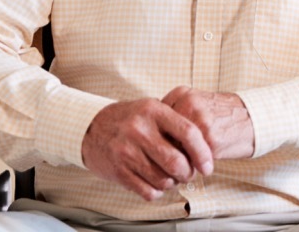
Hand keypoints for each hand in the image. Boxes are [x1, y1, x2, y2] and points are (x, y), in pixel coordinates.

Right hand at [81, 98, 212, 201]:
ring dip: (172, 183)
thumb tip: (204, 146)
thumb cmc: (129, 119)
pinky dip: (157, 191)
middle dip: (188, 173)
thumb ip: (175, 122)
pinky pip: (147, 191)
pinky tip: (156, 183)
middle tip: (188, 173)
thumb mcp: (151, 108)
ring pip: (163, 179)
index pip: (188, 133)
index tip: (208, 165)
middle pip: (176, 162)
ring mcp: (127, 151)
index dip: (202, 152)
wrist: (90, 128)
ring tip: (171, 177)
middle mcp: (140, 130)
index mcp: (154, 111)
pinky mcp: (118, 170)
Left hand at [162, 86, 255, 160]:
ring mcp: (199, 122)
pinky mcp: (210, 140)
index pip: (153, 122)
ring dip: (175, 164)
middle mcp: (189, 105)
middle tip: (169, 162)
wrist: (254, 118)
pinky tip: (197, 167)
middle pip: (160, 137)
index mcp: (182, 94)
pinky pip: (190, 161)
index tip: (160, 148)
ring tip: (182, 168)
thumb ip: (175, 114)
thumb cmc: (223, 114)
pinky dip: (190, 168)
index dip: (156, 139)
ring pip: (173, 151)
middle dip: (163, 153)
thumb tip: (150, 137)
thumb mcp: (197, 103)